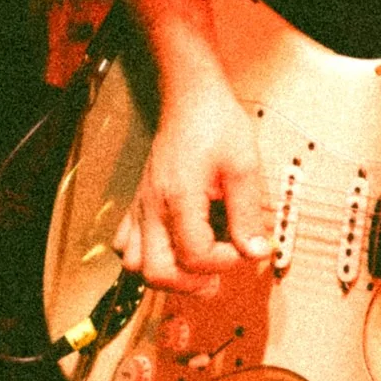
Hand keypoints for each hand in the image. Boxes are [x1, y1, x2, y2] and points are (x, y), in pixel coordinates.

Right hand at [117, 62, 274, 293]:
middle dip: (191, 283)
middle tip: (218, 275)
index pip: (196, 255)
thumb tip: (255, 251)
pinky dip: (145, 256)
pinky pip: (125, 244)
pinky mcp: (138, 203)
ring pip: (135, 265)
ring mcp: (141, 206)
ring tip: (196, 266)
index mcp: (179, 197)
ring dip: (167, 274)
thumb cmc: (217, 124)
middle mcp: (153, 207)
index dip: (226, 262)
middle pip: (157, 273)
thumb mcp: (244, 165)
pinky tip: (172, 247)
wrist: (190, 97)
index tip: (246, 247)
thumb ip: (248, 213)